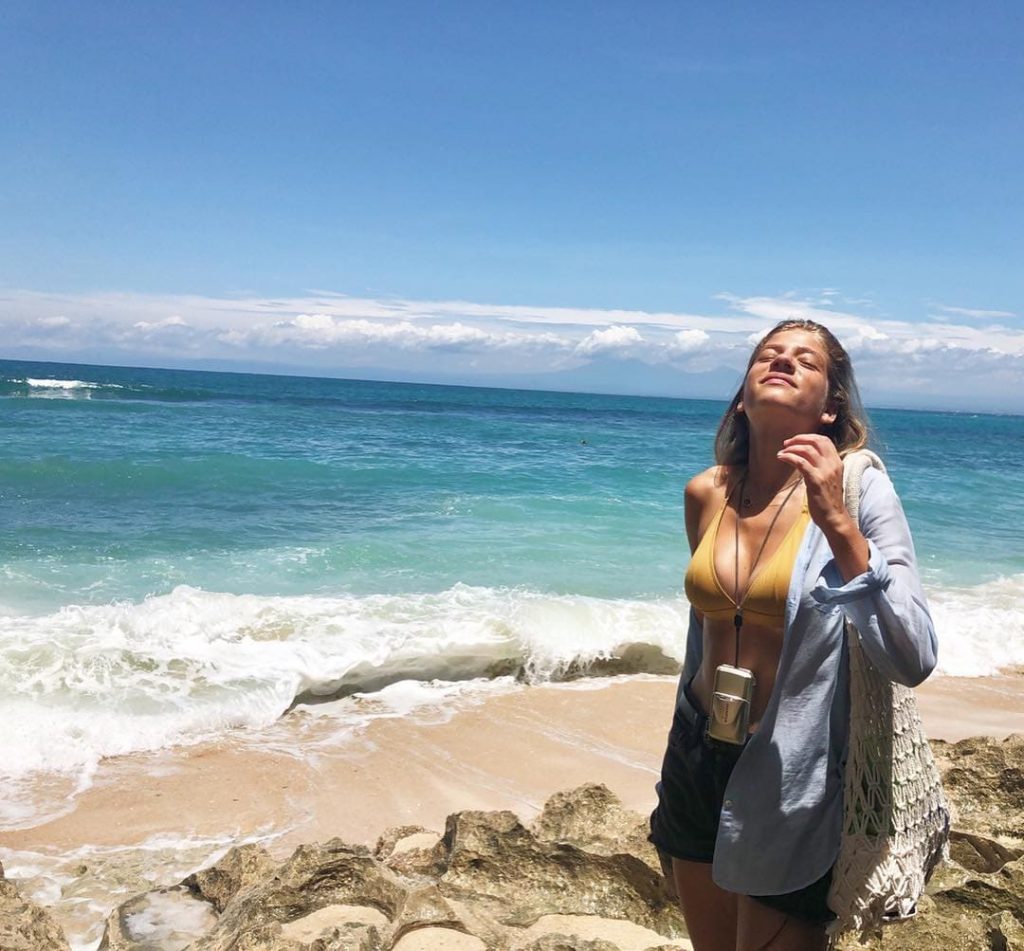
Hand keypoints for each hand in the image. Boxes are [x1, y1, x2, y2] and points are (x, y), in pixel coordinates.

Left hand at [778, 434, 868, 579]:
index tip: (796, 440)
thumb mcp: (827, 479)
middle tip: (786, 443)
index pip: (824, 440)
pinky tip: (781, 458)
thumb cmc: (827, 500)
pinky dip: (789, 457)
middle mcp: (833, 464)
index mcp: (837, 462)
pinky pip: (801, 462)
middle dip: (799, 439)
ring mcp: (825, 472)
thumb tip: (804, 458)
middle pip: (816, 441)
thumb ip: (820, 467)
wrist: (834, 517)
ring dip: (792, 448)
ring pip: (807, 449)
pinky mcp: (816, 480)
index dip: (809, 437)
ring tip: (782, 452)